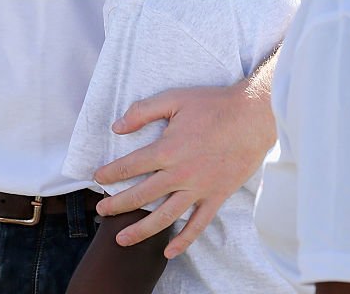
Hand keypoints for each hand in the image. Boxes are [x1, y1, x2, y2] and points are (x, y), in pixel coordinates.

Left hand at [94, 81, 275, 257]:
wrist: (252, 117)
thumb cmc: (212, 105)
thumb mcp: (174, 98)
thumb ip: (143, 111)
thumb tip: (117, 126)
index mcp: (167, 150)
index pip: (130, 166)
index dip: (110, 174)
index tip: (97, 179)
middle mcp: (179, 174)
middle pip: (141, 196)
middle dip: (118, 205)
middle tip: (101, 212)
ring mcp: (198, 189)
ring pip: (164, 217)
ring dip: (141, 230)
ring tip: (122, 239)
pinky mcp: (216, 197)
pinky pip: (198, 225)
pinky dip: (183, 240)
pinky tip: (169, 251)